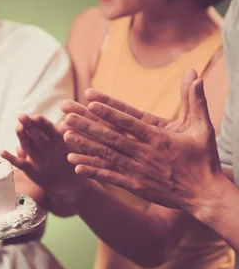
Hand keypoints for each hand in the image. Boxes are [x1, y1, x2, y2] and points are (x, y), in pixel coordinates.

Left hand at [1, 114, 86, 206]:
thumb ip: (53, 136)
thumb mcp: (66, 147)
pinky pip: (20, 163)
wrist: (71, 186)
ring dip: (22, 136)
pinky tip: (1, 151)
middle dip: (29, 125)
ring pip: (29, 146)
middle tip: (21, 116)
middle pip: (37, 136)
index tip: (35, 116)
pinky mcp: (33, 171)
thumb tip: (43, 123)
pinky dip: (10, 157)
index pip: (50, 130)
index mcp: (60, 143)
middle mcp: (50, 151)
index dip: (42, 123)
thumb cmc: (67, 162)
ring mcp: (40, 161)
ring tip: (17, 126)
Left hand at [60, 69, 221, 211]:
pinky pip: (110, 177)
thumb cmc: (203, 159)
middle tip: (66, 115)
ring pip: (106, 155)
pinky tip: (76, 165)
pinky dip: (93, 171)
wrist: (204, 194)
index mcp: (158, 137)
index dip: (108, 111)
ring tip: (65, 135)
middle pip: (110, 136)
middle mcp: (144, 153)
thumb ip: (195, 100)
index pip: (128, 121)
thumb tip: (194, 74)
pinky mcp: (135, 186)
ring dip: (84, 145)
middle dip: (86, 124)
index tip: (89, 101)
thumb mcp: (202, 128)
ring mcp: (138, 170)